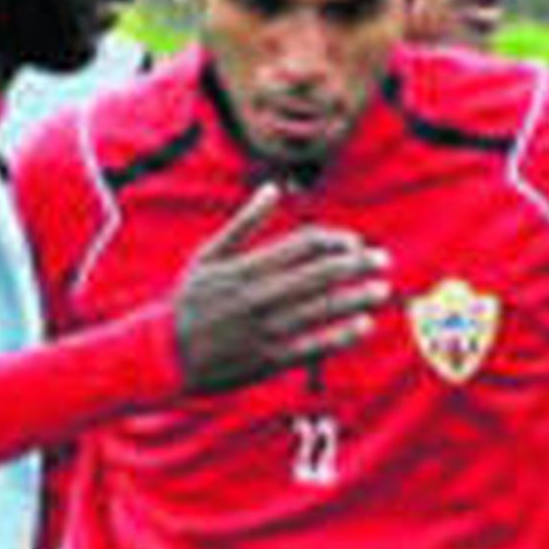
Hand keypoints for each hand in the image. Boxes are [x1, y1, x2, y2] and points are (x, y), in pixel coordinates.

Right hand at [173, 184, 391, 391]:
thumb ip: (244, 223)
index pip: (301, 246)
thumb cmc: (189, 301)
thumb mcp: (209, 255)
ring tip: (382, 290)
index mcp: (244, 267)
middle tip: (383, 260)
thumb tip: (274, 188)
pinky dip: (338, 336)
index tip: (354, 243)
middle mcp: (256, 297)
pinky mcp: (266, 360)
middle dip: (354, 266)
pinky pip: (310, 346)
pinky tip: (363, 325)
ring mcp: (262, 330)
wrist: (165, 355)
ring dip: (354, 298)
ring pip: (318, 310)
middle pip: (317, 275)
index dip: (333, 241)